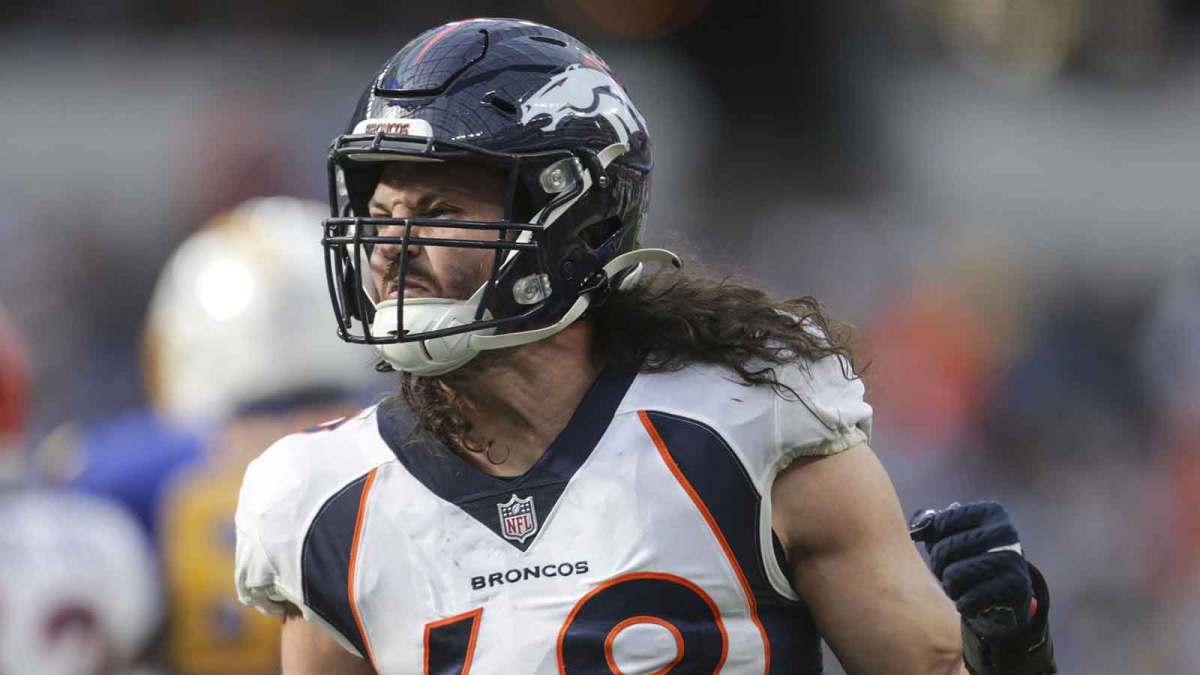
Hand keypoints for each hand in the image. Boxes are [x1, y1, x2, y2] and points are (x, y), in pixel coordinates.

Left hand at [909, 501, 1034, 642]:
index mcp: (991, 512)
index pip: (941, 522)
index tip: (944, 549)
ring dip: (951, 587)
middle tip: (949, 574)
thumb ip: (936, 528)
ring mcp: (1012, 560)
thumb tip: (918, 528)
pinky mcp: (1014, 589)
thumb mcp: (959, 537)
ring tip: (962, 588)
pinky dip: (964, 605)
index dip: (934, 541)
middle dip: (939, 567)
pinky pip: (967, 600)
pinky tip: (975, 602)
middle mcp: (1005, 532)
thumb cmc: (974, 560)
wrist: (1010, 595)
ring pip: (953, 576)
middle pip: (944, 550)